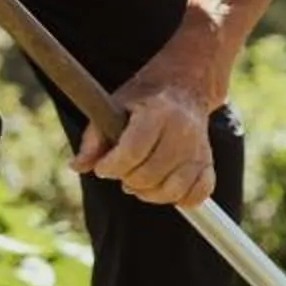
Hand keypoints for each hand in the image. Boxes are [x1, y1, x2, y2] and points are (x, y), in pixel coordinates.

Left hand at [77, 70, 216, 207]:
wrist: (183, 86)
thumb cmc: (142, 99)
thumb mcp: (113, 107)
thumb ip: (94, 138)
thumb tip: (77, 167)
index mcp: (157, 112)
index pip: (132, 152)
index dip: (111, 167)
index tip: (103, 168)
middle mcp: (182, 130)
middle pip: (149, 175)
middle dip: (127, 180)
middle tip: (122, 171)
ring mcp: (198, 149)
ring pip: (172, 190)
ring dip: (149, 193)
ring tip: (140, 181)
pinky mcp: (208, 162)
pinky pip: (198, 194)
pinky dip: (180, 199)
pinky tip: (165, 187)